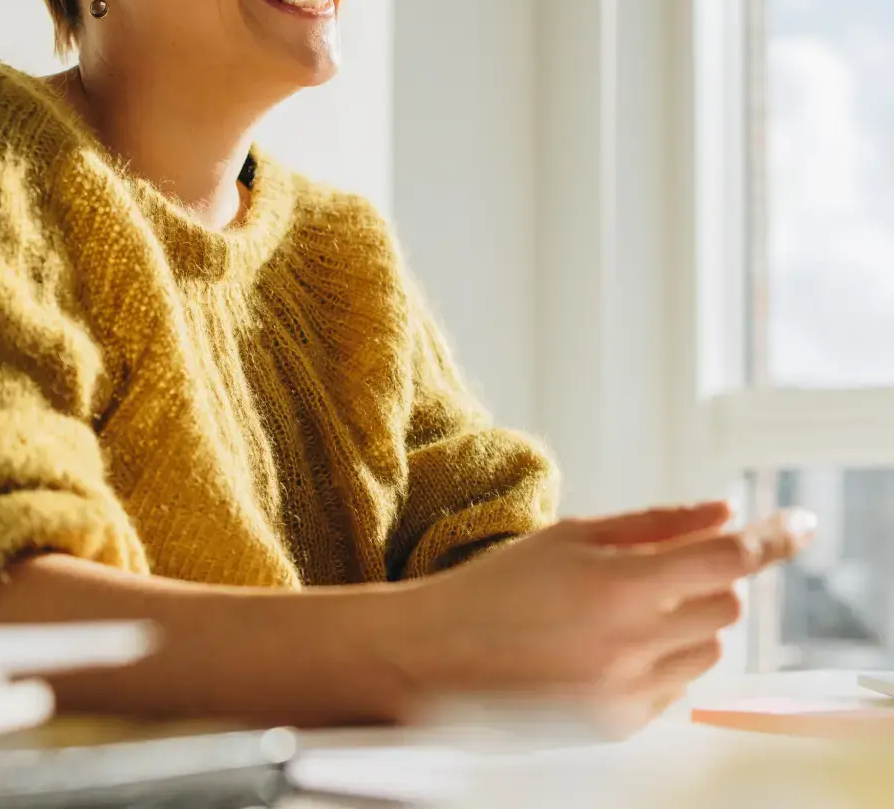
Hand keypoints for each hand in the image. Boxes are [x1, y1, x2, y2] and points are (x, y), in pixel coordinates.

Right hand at [394, 502, 813, 738]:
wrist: (439, 656)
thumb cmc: (498, 586)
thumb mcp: (571, 536)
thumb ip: (655, 524)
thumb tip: (722, 512)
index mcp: (618, 585)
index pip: (725, 559)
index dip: (770, 538)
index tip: (799, 525)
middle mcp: (631, 644)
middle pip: (723, 603)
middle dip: (701, 578)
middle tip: (647, 571)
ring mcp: (628, 693)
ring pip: (707, 647)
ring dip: (683, 621)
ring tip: (616, 612)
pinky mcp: (620, 726)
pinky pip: (676, 686)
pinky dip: (658, 660)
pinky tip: (601, 648)